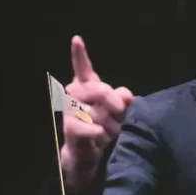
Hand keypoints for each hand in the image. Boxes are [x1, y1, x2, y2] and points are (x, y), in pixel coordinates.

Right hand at [61, 36, 134, 191]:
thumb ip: (123, 99)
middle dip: (113, 101)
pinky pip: (92, 128)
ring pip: (97, 112)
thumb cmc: (104, 128)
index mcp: (86, 87)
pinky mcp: (70, 128)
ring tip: (111, 133)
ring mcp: (70, 112)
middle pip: (98, 89)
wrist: (89, 155)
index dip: (79, 54)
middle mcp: (74, 96)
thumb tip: (126, 96)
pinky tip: (101, 139)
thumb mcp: (118, 112)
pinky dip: (101, 135)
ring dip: (110, 124)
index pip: (83, 68)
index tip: (77, 39)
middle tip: (120, 113)